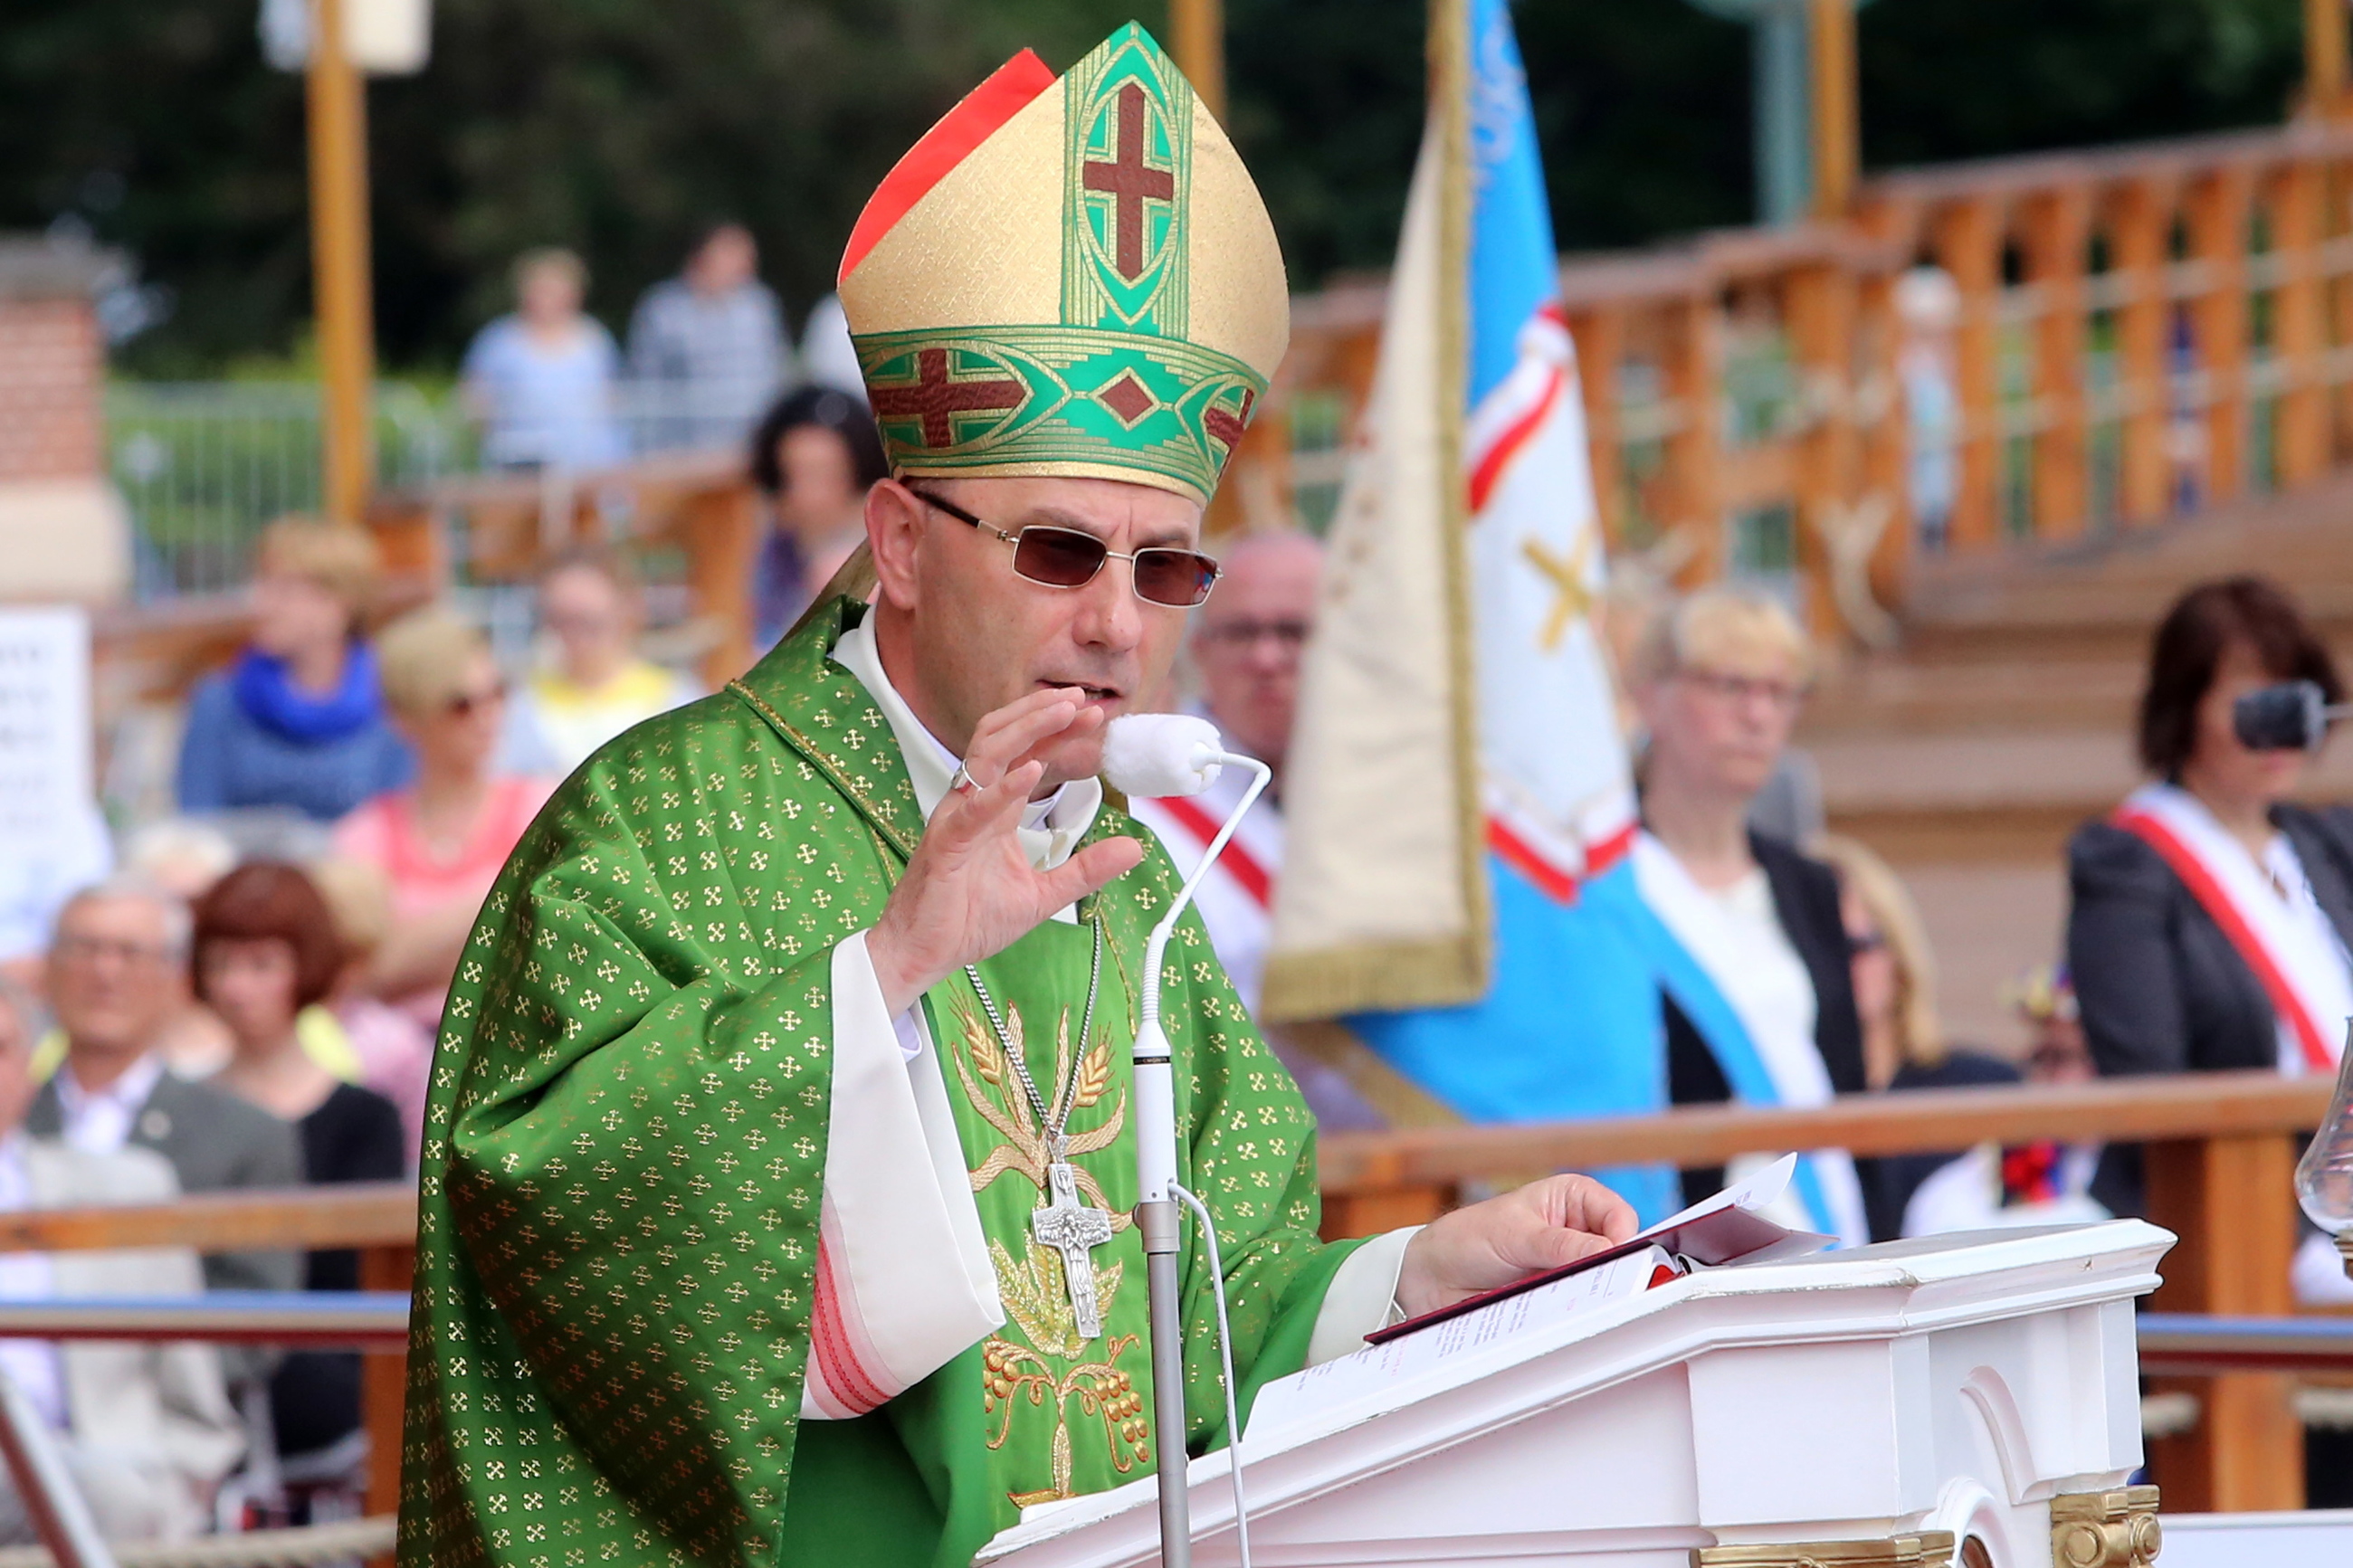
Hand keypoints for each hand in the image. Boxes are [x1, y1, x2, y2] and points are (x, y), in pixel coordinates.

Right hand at [867, 687, 1145, 1014]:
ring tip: (1063, 711)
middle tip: (1084, 699)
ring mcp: (957, 818)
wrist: (923, 954)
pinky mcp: (946, 843)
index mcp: (994, 810)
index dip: (1058, 731)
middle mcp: (973, 803)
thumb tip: (1134, 847)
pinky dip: (1004, 787)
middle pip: (1005, 738)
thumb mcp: (1043, 895)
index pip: (1027, 755)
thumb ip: (1086, 869)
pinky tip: (1033, 770)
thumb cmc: (968, 920)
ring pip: (987, 754)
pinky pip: (975, 808)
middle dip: (1043, 713)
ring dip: (1027, 728)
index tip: (1094, 715)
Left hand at [1393, 1175, 1639, 1317]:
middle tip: (1598, 1287)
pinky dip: (1573, 1315)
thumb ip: (1561, 1244)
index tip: (1612, 1261)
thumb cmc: (1468, 1237)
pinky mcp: (1559, 1298)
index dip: (1622, 1240)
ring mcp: (1570, 1267)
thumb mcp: (1515, 1234)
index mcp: (1573, 1198)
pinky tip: (1561, 1316)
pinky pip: (1580, 1309)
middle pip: (1618, 1255)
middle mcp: (1578, 1232)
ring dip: (1590, 1296)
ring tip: (1569, 1301)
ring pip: (1603, 1286)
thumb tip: (1607, 1252)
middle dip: (1611, 1272)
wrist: (1432, 1276)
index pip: (1619, 1217)